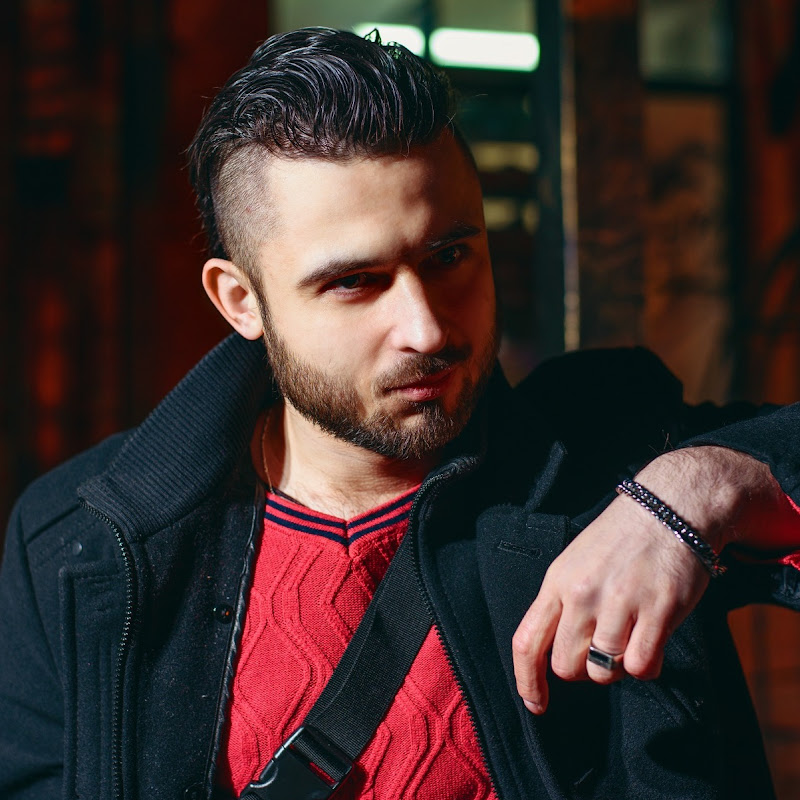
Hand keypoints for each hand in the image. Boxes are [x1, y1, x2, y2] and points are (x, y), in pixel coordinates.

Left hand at [511, 446, 791, 713]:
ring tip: (629, 636)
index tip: (535, 703)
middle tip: (601, 646)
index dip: (526, 681)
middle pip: (567, 667)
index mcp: (556, 581)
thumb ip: (561, 603)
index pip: (527, 642)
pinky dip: (646, 665)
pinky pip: (642, 666)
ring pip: (604, 672)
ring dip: (616, 666)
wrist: (670, 508)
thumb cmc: (620, 539)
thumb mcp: (575, 562)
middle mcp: (583, 594)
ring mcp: (621, 602)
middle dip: (582, 668)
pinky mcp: (659, 610)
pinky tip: (651, 639)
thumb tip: (553, 653)